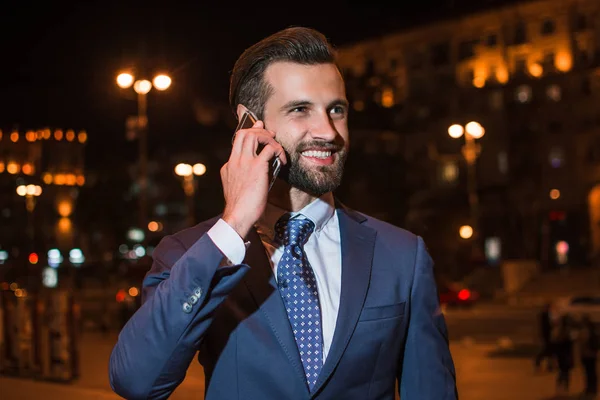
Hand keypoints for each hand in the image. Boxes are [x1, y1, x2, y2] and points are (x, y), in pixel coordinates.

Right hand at [220, 120, 286, 237]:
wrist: (238, 215)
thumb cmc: (240, 207)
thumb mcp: (235, 188)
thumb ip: (242, 176)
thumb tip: (259, 172)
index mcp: (229, 165)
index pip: (237, 142)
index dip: (249, 134)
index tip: (258, 131)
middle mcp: (235, 160)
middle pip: (243, 133)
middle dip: (258, 130)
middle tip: (270, 134)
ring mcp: (245, 162)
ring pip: (254, 135)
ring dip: (268, 137)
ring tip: (276, 147)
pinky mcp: (257, 166)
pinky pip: (270, 149)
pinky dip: (278, 151)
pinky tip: (283, 160)